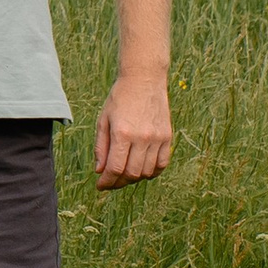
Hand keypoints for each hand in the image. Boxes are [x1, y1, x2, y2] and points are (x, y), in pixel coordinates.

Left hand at [94, 73, 172, 188]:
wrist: (144, 80)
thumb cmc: (119, 99)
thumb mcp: (103, 120)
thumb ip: (101, 147)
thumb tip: (100, 170)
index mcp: (122, 133)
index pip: (115, 168)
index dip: (107, 181)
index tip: (100, 186)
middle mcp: (142, 138)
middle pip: (132, 173)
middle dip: (118, 182)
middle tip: (110, 182)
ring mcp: (157, 139)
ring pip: (147, 172)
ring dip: (134, 178)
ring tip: (124, 175)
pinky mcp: (167, 137)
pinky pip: (162, 164)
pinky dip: (152, 172)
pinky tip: (142, 170)